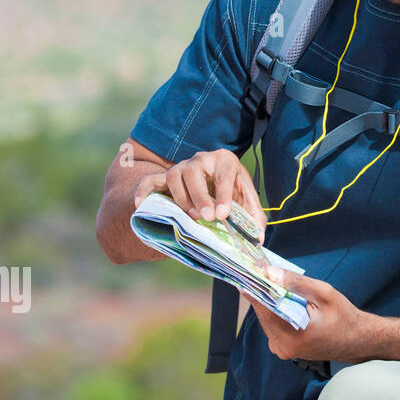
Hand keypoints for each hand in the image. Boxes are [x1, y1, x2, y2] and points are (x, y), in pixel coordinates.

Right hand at [132, 148, 266, 242]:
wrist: (212, 186)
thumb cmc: (233, 195)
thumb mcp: (247, 203)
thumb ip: (254, 219)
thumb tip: (258, 240)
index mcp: (225, 161)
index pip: (224, 173)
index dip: (224, 194)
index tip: (223, 214)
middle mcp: (201, 160)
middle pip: (194, 171)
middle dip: (200, 195)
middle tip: (206, 217)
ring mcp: (181, 167)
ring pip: (174, 174)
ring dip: (181, 197)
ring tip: (191, 217)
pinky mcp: (164, 178)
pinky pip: (149, 180)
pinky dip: (144, 191)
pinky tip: (141, 205)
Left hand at [252, 268, 378, 363]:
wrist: (356, 340)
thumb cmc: (343, 316)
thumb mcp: (324, 293)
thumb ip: (296, 283)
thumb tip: (270, 272)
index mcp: (293, 335)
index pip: (264, 307)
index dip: (255, 286)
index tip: (249, 269)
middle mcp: (283, 347)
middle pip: (262, 313)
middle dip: (262, 291)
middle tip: (262, 271)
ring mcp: (281, 350)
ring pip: (266, 319)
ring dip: (268, 301)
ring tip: (272, 282)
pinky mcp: (282, 349)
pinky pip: (272, 325)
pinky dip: (275, 311)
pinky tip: (282, 299)